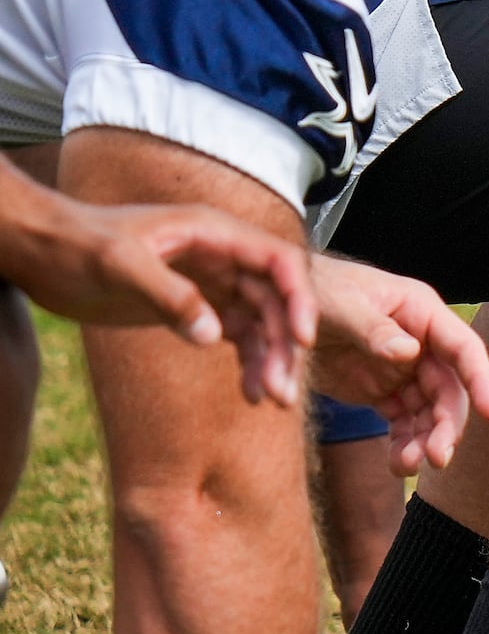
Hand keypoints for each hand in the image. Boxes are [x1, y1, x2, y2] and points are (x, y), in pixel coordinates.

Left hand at [0, 181, 313, 403]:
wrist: (41, 251)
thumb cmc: (75, 245)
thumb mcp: (118, 265)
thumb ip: (169, 296)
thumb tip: (214, 336)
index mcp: (213, 233)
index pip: (279, 262)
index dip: (300, 299)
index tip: (302, 341)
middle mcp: (222, 256)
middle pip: (276, 300)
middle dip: (285, 344)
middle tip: (282, 391)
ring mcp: (212, 281)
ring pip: (261, 322)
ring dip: (272, 359)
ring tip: (270, 399)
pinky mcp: (196, 306)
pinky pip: (238, 335)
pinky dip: (249, 362)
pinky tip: (249, 392)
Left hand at [306, 256, 488, 472]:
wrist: (277, 306)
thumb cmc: (314, 290)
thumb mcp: (339, 304)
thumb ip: (373, 329)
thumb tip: (410, 353)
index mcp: (422, 313)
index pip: (464, 349)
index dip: (482, 381)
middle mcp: (422, 344)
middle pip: (449, 390)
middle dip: (446, 426)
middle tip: (435, 459)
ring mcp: (403, 370)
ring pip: (428, 413)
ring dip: (424, 441)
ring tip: (406, 466)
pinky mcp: (381, 391)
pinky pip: (402, 423)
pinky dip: (403, 445)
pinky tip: (396, 464)